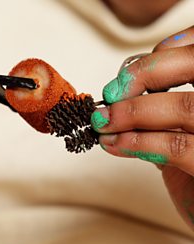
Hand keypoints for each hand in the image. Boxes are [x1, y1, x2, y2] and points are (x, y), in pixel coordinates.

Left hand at [91, 26, 193, 228]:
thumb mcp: (184, 132)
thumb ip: (163, 106)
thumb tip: (122, 84)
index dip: (166, 52)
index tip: (129, 71)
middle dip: (144, 73)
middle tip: (111, 93)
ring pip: (186, 107)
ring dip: (132, 112)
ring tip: (104, 123)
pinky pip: (178, 147)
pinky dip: (138, 142)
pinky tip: (115, 144)